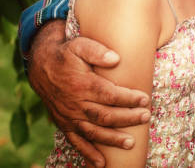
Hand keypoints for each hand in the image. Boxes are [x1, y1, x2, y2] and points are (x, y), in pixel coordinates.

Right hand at [28, 20, 150, 166]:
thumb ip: (97, 51)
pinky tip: (101, 163)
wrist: (41, 66)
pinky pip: (76, 142)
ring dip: (112, 139)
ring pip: (93, 132)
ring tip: (130, 143)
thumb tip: (116, 58)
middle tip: (146, 117)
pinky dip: (88, 153)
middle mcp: (76, 104)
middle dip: (127, 118)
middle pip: (105, 116)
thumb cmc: (67, 54)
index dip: (129, 98)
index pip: (110, 95)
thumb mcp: (80, 45)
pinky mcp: (65, 124)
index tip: (145, 99)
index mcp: (82, 84)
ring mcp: (70, 116)